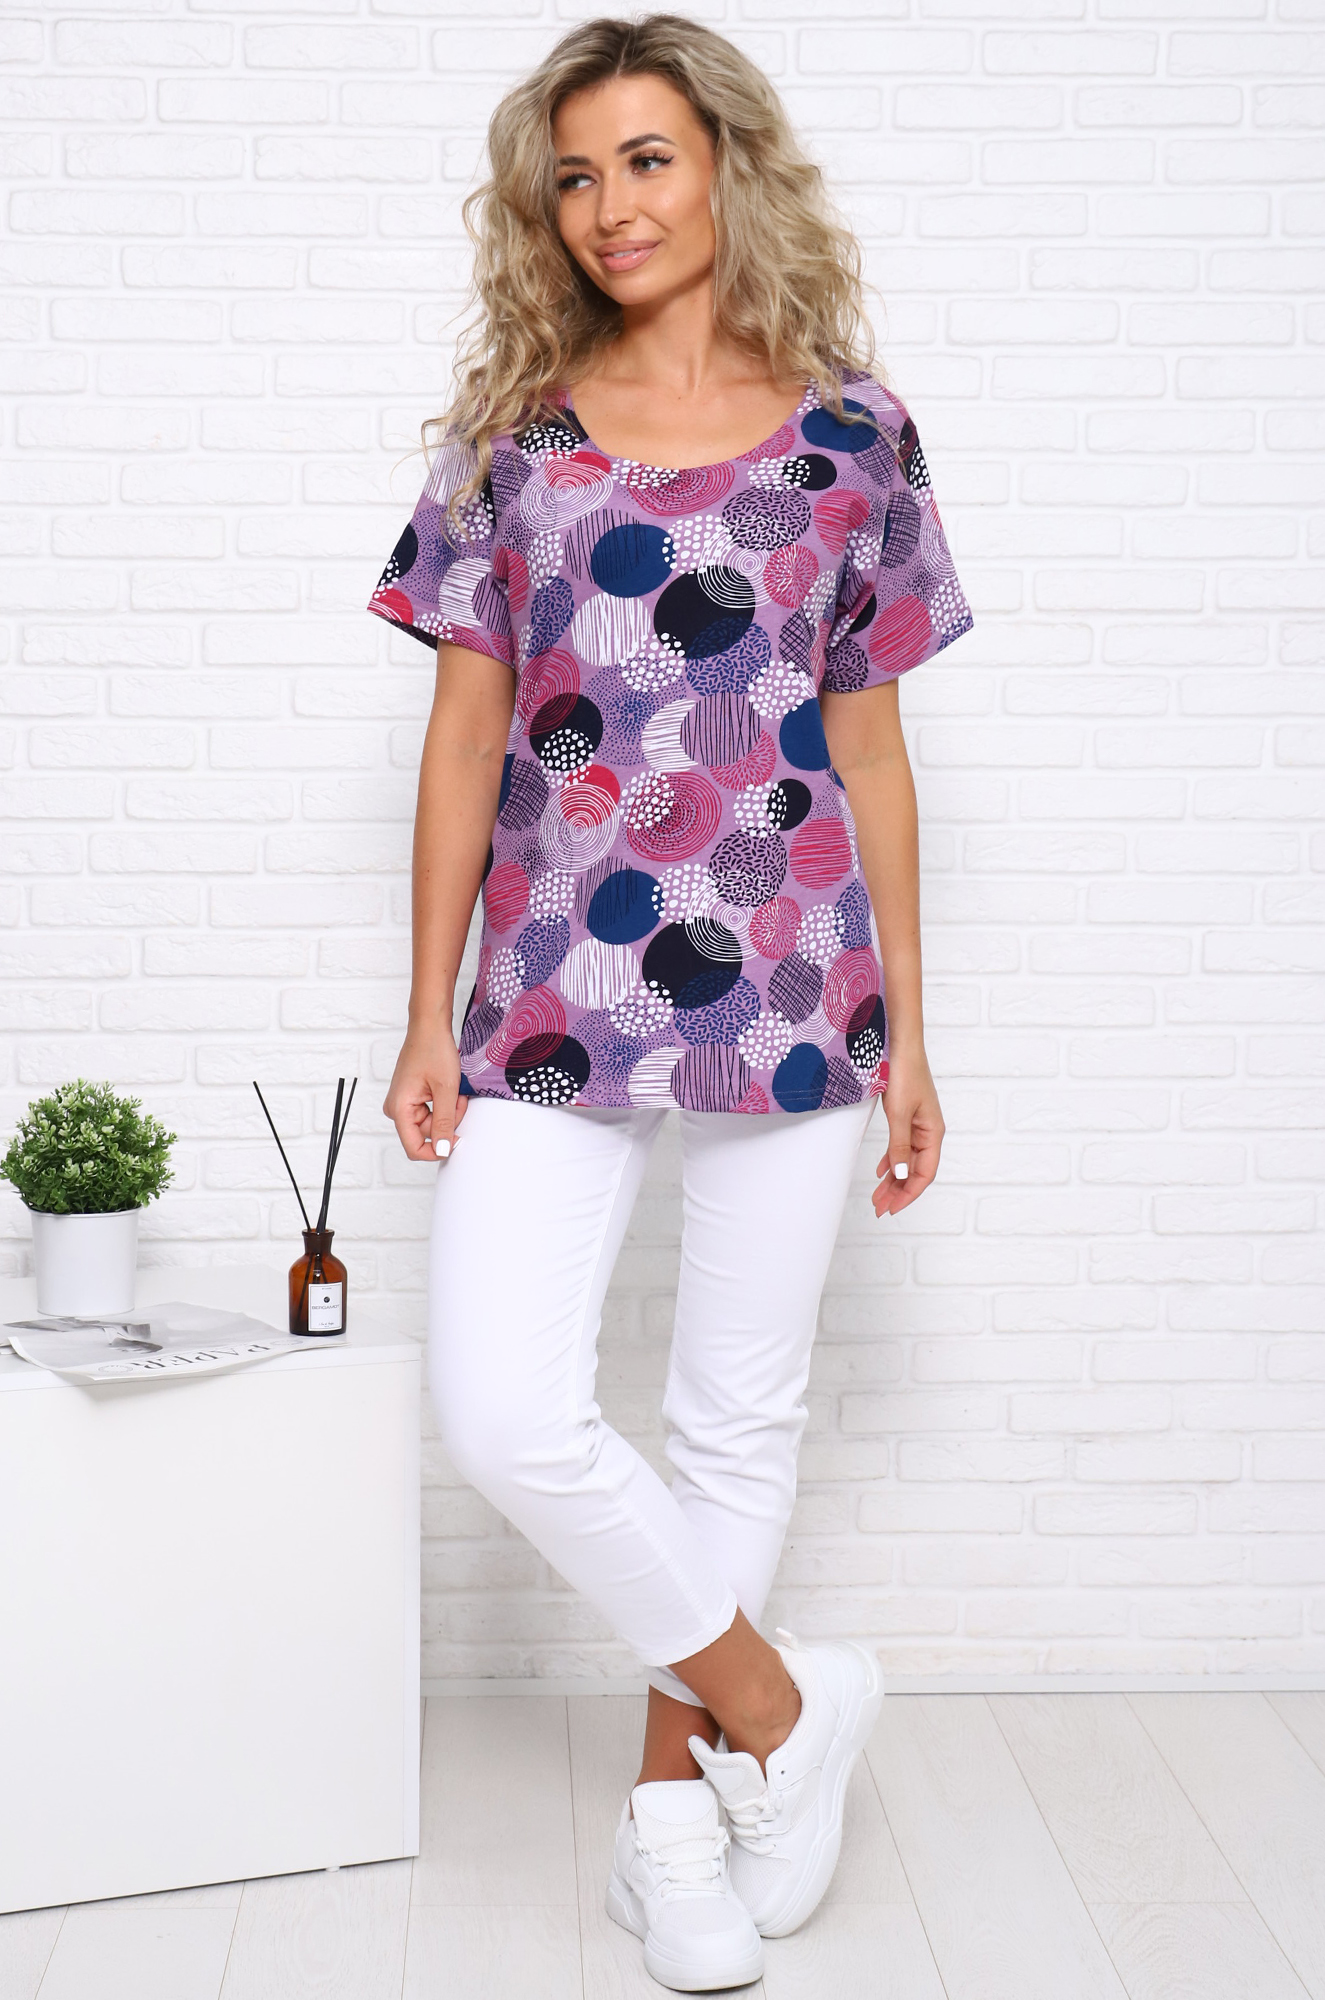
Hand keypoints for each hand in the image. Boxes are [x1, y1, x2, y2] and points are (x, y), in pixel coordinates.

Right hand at [383, 1023, 468, 1161]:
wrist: (430, 1028)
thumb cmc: (434, 1051)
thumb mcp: (446, 1090)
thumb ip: (445, 1123)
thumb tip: (443, 1151)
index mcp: (399, 1109)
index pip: (414, 1148)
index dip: (437, 1150)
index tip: (456, 1141)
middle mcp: (396, 1109)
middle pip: (426, 1134)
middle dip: (448, 1121)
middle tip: (458, 1100)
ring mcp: (403, 1103)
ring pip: (432, 1123)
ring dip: (448, 1111)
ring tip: (455, 1091)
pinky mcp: (411, 1098)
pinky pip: (431, 1112)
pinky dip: (444, 1104)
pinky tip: (449, 1089)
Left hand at [873, 1046, 943, 1218]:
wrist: (901, 1045)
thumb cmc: (904, 1074)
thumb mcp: (899, 1113)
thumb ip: (899, 1145)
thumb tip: (900, 1174)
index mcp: (933, 1133)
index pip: (925, 1173)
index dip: (909, 1193)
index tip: (892, 1208)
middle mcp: (929, 1132)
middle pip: (915, 1170)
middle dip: (898, 1191)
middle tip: (879, 1208)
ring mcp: (918, 1124)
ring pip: (907, 1160)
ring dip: (893, 1179)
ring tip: (878, 1195)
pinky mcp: (908, 1116)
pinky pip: (902, 1146)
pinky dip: (892, 1160)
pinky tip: (882, 1170)